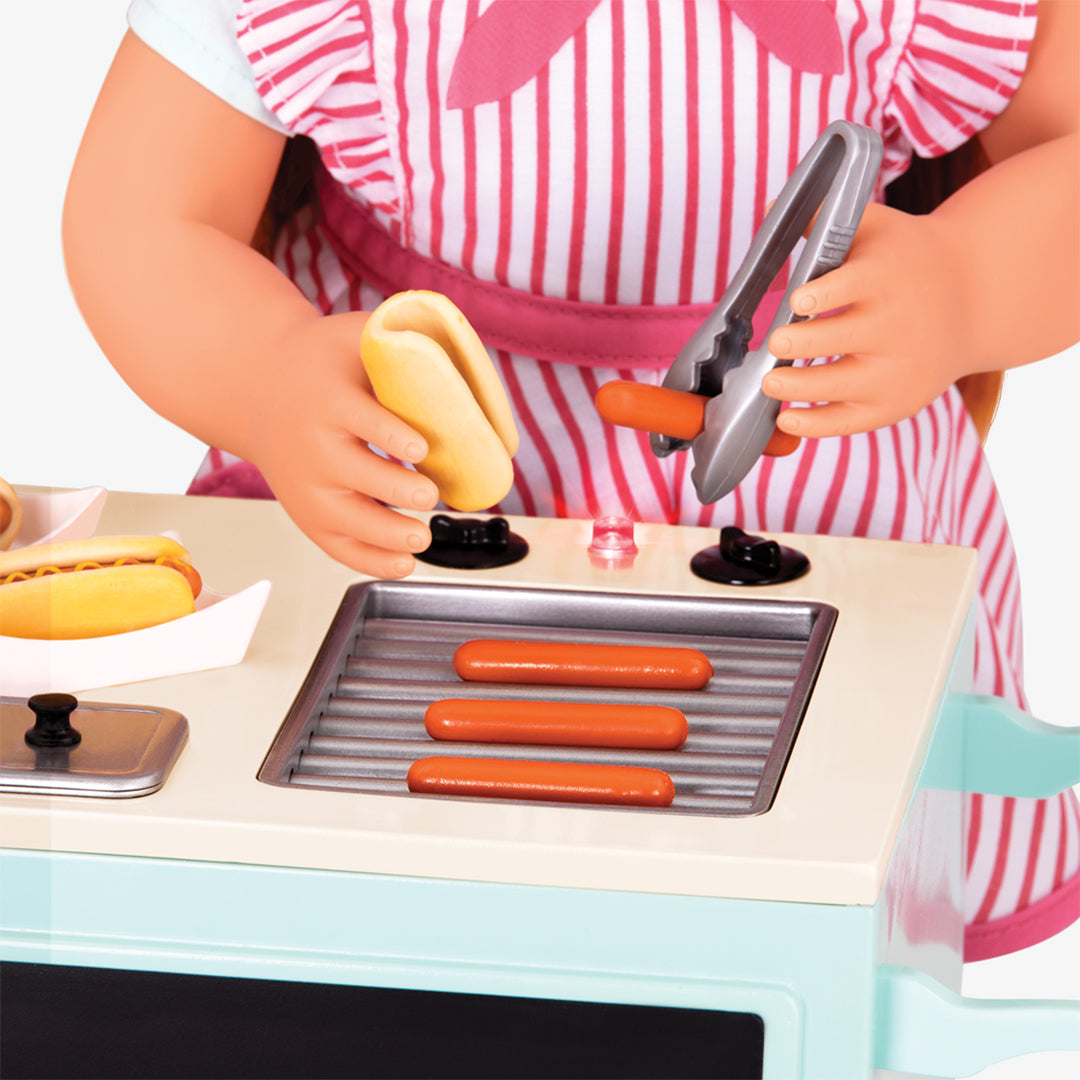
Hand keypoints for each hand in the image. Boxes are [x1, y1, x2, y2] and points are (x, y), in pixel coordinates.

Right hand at [243, 311, 440, 577]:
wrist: (260, 387)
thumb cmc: (324, 362)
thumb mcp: (356, 335)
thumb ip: (407, 341)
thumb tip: (476, 370)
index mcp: (329, 399)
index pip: (363, 421)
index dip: (393, 436)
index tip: (422, 447)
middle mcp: (313, 447)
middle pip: (357, 476)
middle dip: (400, 489)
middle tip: (430, 492)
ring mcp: (307, 486)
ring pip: (347, 521)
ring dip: (389, 534)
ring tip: (423, 536)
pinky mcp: (307, 514)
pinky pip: (338, 547)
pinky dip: (372, 562)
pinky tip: (406, 563)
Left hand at [761, 202, 973, 437]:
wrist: (973, 297)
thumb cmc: (906, 259)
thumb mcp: (875, 228)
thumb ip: (824, 218)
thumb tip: (768, 208)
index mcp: (888, 277)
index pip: (851, 286)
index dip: (821, 296)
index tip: (797, 302)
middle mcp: (897, 326)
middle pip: (840, 340)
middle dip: (800, 344)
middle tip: (775, 344)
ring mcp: (897, 370)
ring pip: (840, 385)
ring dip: (797, 387)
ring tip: (769, 383)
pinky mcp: (895, 403)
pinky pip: (850, 422)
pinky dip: (814, 425)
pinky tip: (784, 419)